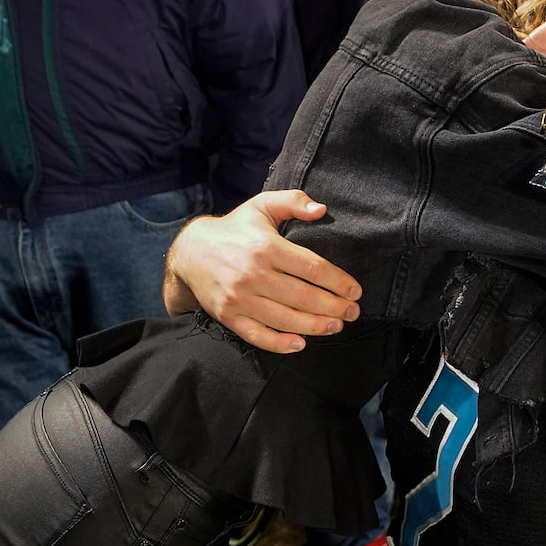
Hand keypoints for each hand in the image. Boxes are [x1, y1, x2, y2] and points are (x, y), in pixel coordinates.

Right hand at [161, 189, 360, 351]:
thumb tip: (322, 210)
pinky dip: (280, 344)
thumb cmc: (235, 229)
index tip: (355, 291)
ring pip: (285, 319)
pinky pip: (257, 335)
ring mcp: (239, 298)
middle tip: (352, 312)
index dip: (339, 282)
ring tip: (336, 326)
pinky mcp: (228, 316)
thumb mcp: (262, 206)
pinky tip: (301, 343)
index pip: (313, 268)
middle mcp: (253, 274)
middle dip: (334, 307)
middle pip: (304, 297)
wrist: (191, 252)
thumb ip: (293, 201)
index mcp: (266, 247)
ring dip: (316, 326)